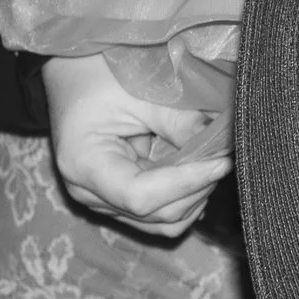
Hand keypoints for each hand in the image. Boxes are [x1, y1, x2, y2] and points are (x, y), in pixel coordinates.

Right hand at [42, 53, 230, 236]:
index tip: (221, 162)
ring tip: (211, 163)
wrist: (73, 76)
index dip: (186, 183)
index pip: (141, 196)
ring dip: (192, 197)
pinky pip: (156, 213)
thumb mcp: (141, 93)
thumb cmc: (99, 76)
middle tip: (224, 157)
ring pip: (159, 223)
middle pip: (154, 214)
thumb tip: (222, 146)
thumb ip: (180, 123)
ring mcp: (101, 201)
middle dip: (196, 189)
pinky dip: (182, 198)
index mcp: (83, 164)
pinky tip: (197, 173)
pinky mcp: (115, 200)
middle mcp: (88, 193)